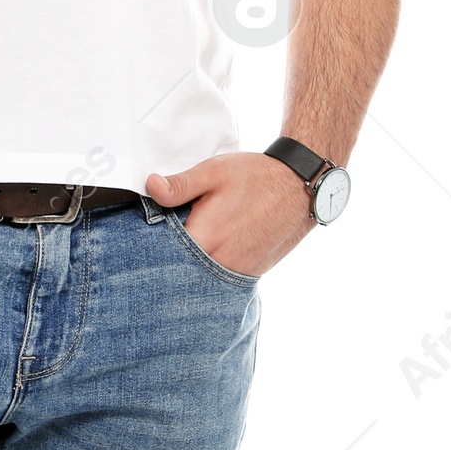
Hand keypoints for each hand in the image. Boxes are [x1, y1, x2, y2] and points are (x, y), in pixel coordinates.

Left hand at [145, 152, 312, 278]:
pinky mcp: (249, 274)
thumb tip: (150, 187)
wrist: (301, 189)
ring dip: (191, 263)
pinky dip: (211, 266)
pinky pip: (220, 277)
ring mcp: (235, 273)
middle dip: (170, 255)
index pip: (160, 251)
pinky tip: (213, 248)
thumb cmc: (257, 177)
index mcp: (204, 238)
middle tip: (173, 233)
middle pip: (179, 267)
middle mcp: (218, 263)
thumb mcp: (213, 172)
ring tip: (195, 240)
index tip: (149, 229)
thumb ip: (180, 185)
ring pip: (199, 275)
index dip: (151, 241)